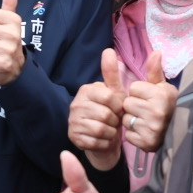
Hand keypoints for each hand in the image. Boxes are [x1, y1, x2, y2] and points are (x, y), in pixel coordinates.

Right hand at [66, 50, 126, 171]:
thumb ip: (112, 73)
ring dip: (111, 133)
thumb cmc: (110, 112)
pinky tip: (103, 139)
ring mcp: (72, 121)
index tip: (119, 109)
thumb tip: (108, 50)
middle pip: (106, 115)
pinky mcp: (73, 137)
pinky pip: (96, 142)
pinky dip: (105, 143)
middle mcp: (76, 104)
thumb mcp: (115, 92)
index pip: (109, 97)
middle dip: (115, 121)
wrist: (102, 138)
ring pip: (101, 129)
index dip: (119, 106)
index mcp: (86, 90)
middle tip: (114, 122)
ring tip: (110, 130)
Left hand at [121, 51, 175, 153]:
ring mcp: (153, 129)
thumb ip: (155, 70)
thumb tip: (156, 52)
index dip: (139, 92)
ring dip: (132, 120)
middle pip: (127, 103)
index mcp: (161, 95)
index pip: (133, 88)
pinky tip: (145, 132)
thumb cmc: (168, 106)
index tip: (149, 98)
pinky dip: (134, 135)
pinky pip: (129, 135)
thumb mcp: (163, 87)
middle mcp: (158, 112)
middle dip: (134, 106)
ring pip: (126, 119)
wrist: (180, 132)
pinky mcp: (147, 143)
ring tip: (145, 121)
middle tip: (146, 111)